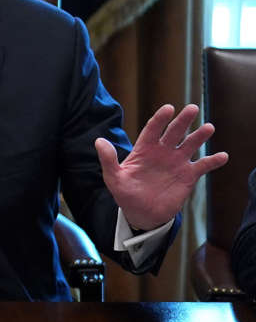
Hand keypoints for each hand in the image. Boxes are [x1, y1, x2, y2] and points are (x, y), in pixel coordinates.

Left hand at [94, 103, 227, 230]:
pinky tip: (222, 156)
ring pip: (190, 145)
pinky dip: (212, 161)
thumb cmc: (125, 193)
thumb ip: (108, 160)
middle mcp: (162, 152)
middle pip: (174, 132)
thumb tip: (98, 141)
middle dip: (182, 121)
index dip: (160, 119)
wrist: (142, 213)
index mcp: (144, 149)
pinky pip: (202, 166)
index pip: (153, 129)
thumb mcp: (113, 178)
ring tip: (208, 128)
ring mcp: (176, 162)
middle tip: (192, 108)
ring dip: (199, 136)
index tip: (168, 109)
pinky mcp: (188, 176)